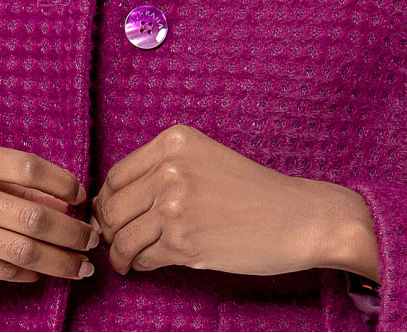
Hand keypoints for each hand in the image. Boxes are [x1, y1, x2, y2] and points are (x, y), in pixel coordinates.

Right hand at [0, 140, 99, 282]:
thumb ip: (8, 177)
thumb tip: (61, 199)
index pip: (31, 168)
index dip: (65, 183)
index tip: (83, 197)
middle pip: (33, 216)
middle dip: (72, 231)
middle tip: (93, 238)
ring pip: (21, 250)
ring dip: (59, 260)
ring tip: (81, 266)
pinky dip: (27, 273)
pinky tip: (43, 273)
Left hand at [92, 125, 378, 279]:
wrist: (296, 216)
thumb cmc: (252, 190)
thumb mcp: (204, 158)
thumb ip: (162, 170)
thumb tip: (112, 203)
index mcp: (175, 141)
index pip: (116, 175)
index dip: (110, 200)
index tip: (115, 215)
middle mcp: (170, 168)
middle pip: (112, 207)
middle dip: (110, 229)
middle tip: (118, 241)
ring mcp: (175, 206)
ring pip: (122, 236)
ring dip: (122, 253)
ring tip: (130, 258)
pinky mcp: (183, 243)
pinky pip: (143, 258)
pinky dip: (142, 265)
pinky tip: (153, 263)